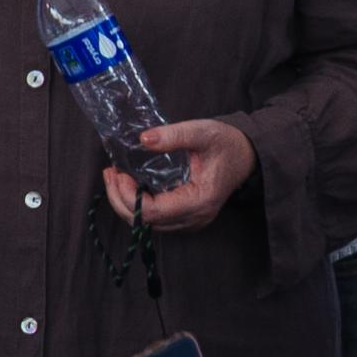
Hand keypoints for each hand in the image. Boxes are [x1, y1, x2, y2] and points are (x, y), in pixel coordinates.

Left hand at [105, 115, 254, 229]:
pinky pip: (154, 219)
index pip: (154, 213)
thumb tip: (143, 139)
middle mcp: (195, 217)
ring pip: (147, 225)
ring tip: (114, 176)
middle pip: (146, 223)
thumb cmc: (226, 143)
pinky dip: (136, 204)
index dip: (129, 196)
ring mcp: (190, 220)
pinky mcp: (185, 216)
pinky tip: (127, 184)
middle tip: (110, 173)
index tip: (119, 174)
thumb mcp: (202, 132)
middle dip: (120, 199)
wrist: (246, 154)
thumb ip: (173, 135)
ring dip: (125, 203)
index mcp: (200, 201)